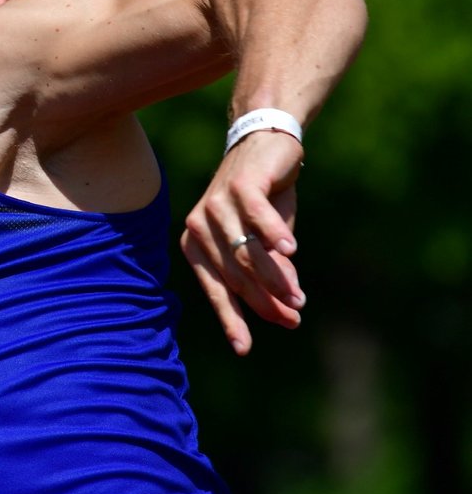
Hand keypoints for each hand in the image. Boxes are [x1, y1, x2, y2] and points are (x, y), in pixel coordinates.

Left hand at [180, 130, 304, 354]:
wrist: (264, 144)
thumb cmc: (261, 199)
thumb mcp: (266, 240)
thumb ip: (270, 270)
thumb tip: (290, 306)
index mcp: (196, 244)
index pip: (216, 290)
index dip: (231, 319)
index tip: (244, 349)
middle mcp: (198, 226)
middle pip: (235, 275)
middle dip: (264, 301)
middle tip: (293, 318)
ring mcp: (216, 205)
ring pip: (247, 253)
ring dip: (275, 278)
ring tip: (298, 299)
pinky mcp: (239, 186)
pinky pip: (257, 217)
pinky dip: (275, 234)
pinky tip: (292, 251)